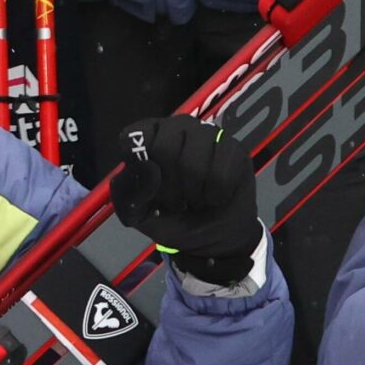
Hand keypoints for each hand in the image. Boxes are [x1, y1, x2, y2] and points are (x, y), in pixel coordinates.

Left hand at [110, 114, 261, 287]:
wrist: (213, 238)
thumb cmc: (172, 218)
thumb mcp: (138, 213)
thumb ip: (131, 191)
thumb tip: (149, 169)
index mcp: (146, 135)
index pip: (133, 139)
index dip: (142, 172)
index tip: (151, 188)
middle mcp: (175, 127)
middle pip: (164, 149)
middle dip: (169, 188)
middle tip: (177, 200)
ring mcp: (206, 133)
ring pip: (193, 163)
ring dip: (193, 194)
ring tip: (195, 198)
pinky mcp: (234, 149)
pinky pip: (220, 175)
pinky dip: (215, 196)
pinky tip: (215, 196)